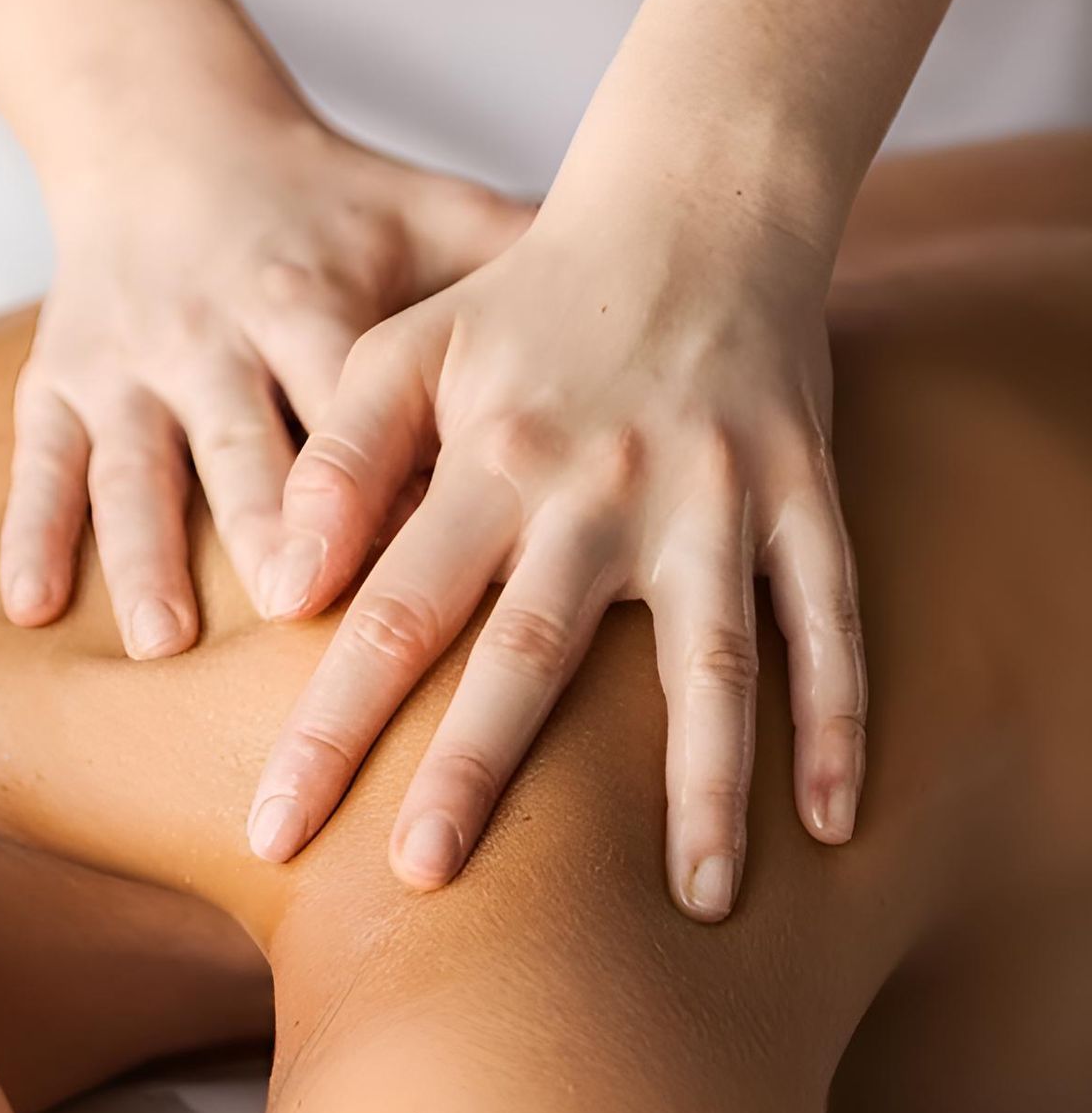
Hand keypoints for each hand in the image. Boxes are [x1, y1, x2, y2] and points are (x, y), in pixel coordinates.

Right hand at [1, 111, 533, 655]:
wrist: (159, 136)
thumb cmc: (323, 200)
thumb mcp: (419, 210)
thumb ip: (516, 260)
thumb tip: (663, 297)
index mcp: (307, 291)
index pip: (346, 392)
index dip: (373, 468)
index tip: (412, 551)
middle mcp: (210, 329)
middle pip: (241, 441)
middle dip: (262, 525)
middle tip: (288, 608)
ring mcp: (123, 363)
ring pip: (134, 466)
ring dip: (145, 554)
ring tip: (164, 639)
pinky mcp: (53, 384)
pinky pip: (39, 464)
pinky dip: (31, 534)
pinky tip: (29, 611)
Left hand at [245, 192, 865, 919]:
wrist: (692, 207)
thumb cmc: (523, 304)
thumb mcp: (405, 352)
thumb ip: (338, 465)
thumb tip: (276, 592)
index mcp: (490, 462)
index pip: (392, 613)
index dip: (330, 727)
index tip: (275, 828)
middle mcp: (599, 491)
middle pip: (528, 655)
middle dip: (472, 774)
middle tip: (424, 882)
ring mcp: (713, 499)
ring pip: (709, 662)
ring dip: (703, 786)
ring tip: (698, 904)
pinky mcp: (801, 498)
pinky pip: (828, 620)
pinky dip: (837, 719)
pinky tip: (831, 823)